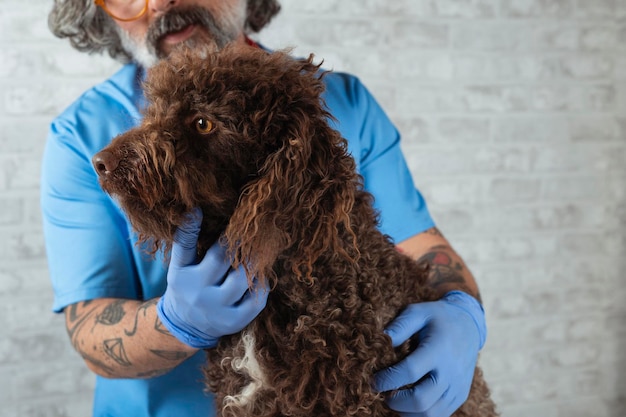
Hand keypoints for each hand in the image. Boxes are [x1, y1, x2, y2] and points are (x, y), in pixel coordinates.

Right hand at [156, 209, 268, 348]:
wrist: (187, 326)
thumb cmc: (187, 287)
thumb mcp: (179, 266)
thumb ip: (185, 241)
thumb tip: (195, 210)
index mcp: (182, 276)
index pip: (186, 248)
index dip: (190, 228)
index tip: (198, 209)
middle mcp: (199, 293)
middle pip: (223, 260)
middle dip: (238, 243)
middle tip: (250, 229)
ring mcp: (217, 310)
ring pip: (242, 280)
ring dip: (253, 263)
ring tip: (258, 252)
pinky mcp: (234, 322)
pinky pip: (255, 300)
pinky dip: (261, 285)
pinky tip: (260, 277)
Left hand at [374, 291, 486, 416]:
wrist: (469, 324)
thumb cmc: (438, 317)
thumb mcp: (418, 312)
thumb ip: (399, 326)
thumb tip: (381, 340)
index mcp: (438, 349)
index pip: (409, 372)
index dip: (388, 380)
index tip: (373, 381)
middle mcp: (450, 372)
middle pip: (420, 400)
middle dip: (396, 401)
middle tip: (383, 393)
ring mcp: (457, 387)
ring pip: (430, 414)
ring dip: (408, 412)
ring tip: (395, 399)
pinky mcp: (460, 396)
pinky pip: (440, 415)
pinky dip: (421, 414)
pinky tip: (409, 403)